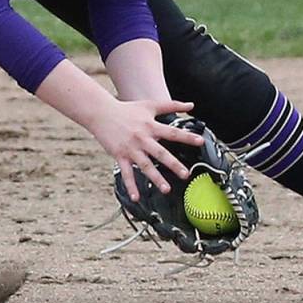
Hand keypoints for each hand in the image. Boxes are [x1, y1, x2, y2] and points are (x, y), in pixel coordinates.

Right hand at [87, 99, 203, 201]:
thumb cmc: (127, 109)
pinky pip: (126, 173)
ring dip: (156, 178)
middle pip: (161, 153)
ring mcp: (131, 148)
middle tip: (185, 174)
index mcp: (151, 126)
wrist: (102, 113)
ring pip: (145, 166)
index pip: (173, 132)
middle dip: (173, 164)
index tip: (201, 142)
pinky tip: (136, 197)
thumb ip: (171, 105)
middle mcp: (142, 138)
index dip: (187, 137)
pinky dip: (131, 186)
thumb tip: (191, 105)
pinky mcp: (120, 156)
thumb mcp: (150, 105)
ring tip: (166, 190)